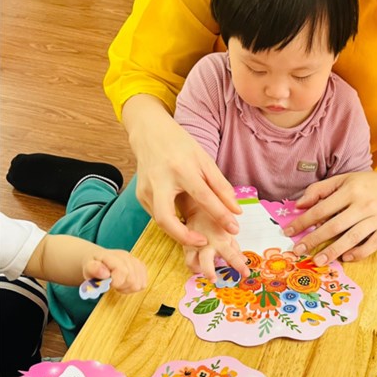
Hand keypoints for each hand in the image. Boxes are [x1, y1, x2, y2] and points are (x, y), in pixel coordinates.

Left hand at [82, 250, 147, 293]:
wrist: (99, 259)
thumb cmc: (93, 266)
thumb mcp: (88, 268)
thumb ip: (94, 269)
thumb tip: (105, 274)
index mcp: (113, 256)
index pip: (123, 272)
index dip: (117, 283)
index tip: (109, 284)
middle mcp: (127, 257)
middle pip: (133, 280)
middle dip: (122, 287)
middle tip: (113, 285)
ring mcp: (136, 262)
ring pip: (140, 284)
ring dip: (128, 288)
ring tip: (119, 285)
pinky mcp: (141, 267)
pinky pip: (143, 283)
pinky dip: (134, 287)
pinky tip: (126, 284)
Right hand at [123, 95, 241, 246]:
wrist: (150, 133)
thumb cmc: (180, 146)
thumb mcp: (205, 161)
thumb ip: (221, 187)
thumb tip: (236, 212)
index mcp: (180, 169)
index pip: (203, 197)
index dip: (220, 215)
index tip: (234, 229)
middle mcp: (159, 181)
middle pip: (166, 219)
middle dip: (184, 237)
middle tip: (204, 242)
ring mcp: (145, 190)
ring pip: (161, 222)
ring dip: (179, 233)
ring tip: (198, 237)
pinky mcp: (140, 196)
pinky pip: (157, 217)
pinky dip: (172, 225)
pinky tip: (184, 226)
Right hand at [183, 204, 249, 281]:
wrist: (199, 208)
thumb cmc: (217, 221)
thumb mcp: (229, 233)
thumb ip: (235, 248)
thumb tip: (244, 260)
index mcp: (221, 241)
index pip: (232, 256)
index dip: (239, 266)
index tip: (246, 274)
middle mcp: (206, 245)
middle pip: (206, 262)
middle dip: (209, 271)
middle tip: (213, 279)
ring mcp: (194, 245)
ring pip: (192, 263)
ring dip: (198, 270)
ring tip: (204, 272)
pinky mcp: (185, 245)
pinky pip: (188, 260)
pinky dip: (193, 265)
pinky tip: (199, 266)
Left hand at [284, 170, 376, 263]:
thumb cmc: (367, 185)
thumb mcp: (343, 180)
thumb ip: (319, 190)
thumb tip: (299, 205)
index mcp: (351, 190)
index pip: (322, 208)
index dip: (303, 221)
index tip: (288, 232)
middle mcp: (364, 204)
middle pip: (334, 226)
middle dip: (314, 240)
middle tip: (298, 251)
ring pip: (352, 238)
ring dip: (333, 251)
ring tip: (318, 260)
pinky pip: (372, 245)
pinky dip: (358, 253)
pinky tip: (345, 257)